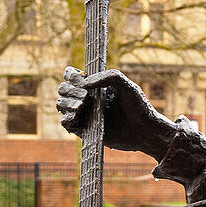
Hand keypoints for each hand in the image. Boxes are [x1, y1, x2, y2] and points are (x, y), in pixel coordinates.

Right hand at [56, 67, 175, 155]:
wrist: (145, 130)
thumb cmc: (138, 106)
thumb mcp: (126, 84)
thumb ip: (106, 77)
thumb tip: (84, 84)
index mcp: (94, 85)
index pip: (71, 76)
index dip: (71, 75)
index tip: (81, 79)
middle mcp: (87, 99)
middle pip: (63, 89)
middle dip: (70, 89)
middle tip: (87, 96)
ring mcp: (85, 114)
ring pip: (61, 104)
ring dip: (67, 103)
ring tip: (83, 106)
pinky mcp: (85, 130)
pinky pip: (65, 123)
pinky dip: (67, 117)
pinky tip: (79, 116)